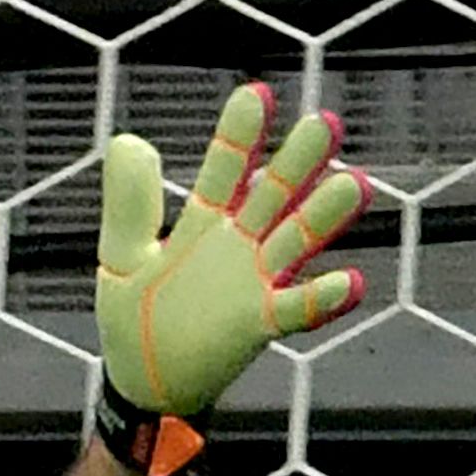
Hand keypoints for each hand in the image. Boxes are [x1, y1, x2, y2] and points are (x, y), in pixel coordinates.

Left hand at [95, 83, 371, 418]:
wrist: (142, 382)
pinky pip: (298, 308)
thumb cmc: (134, 316)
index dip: (240, 135)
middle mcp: (239, 243)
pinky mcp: (261, 323)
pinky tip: (350, 281)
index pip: (225, 168)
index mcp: (204, 221)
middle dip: (297, 163)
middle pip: (274, 194)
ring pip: (297, 239)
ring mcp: (255, 281)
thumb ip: (128, 204)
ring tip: (353, 184)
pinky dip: (324, 298)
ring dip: (325, 216)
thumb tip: (126, 139)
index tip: (256, 93)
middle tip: (323, 124)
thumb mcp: (121, 254)